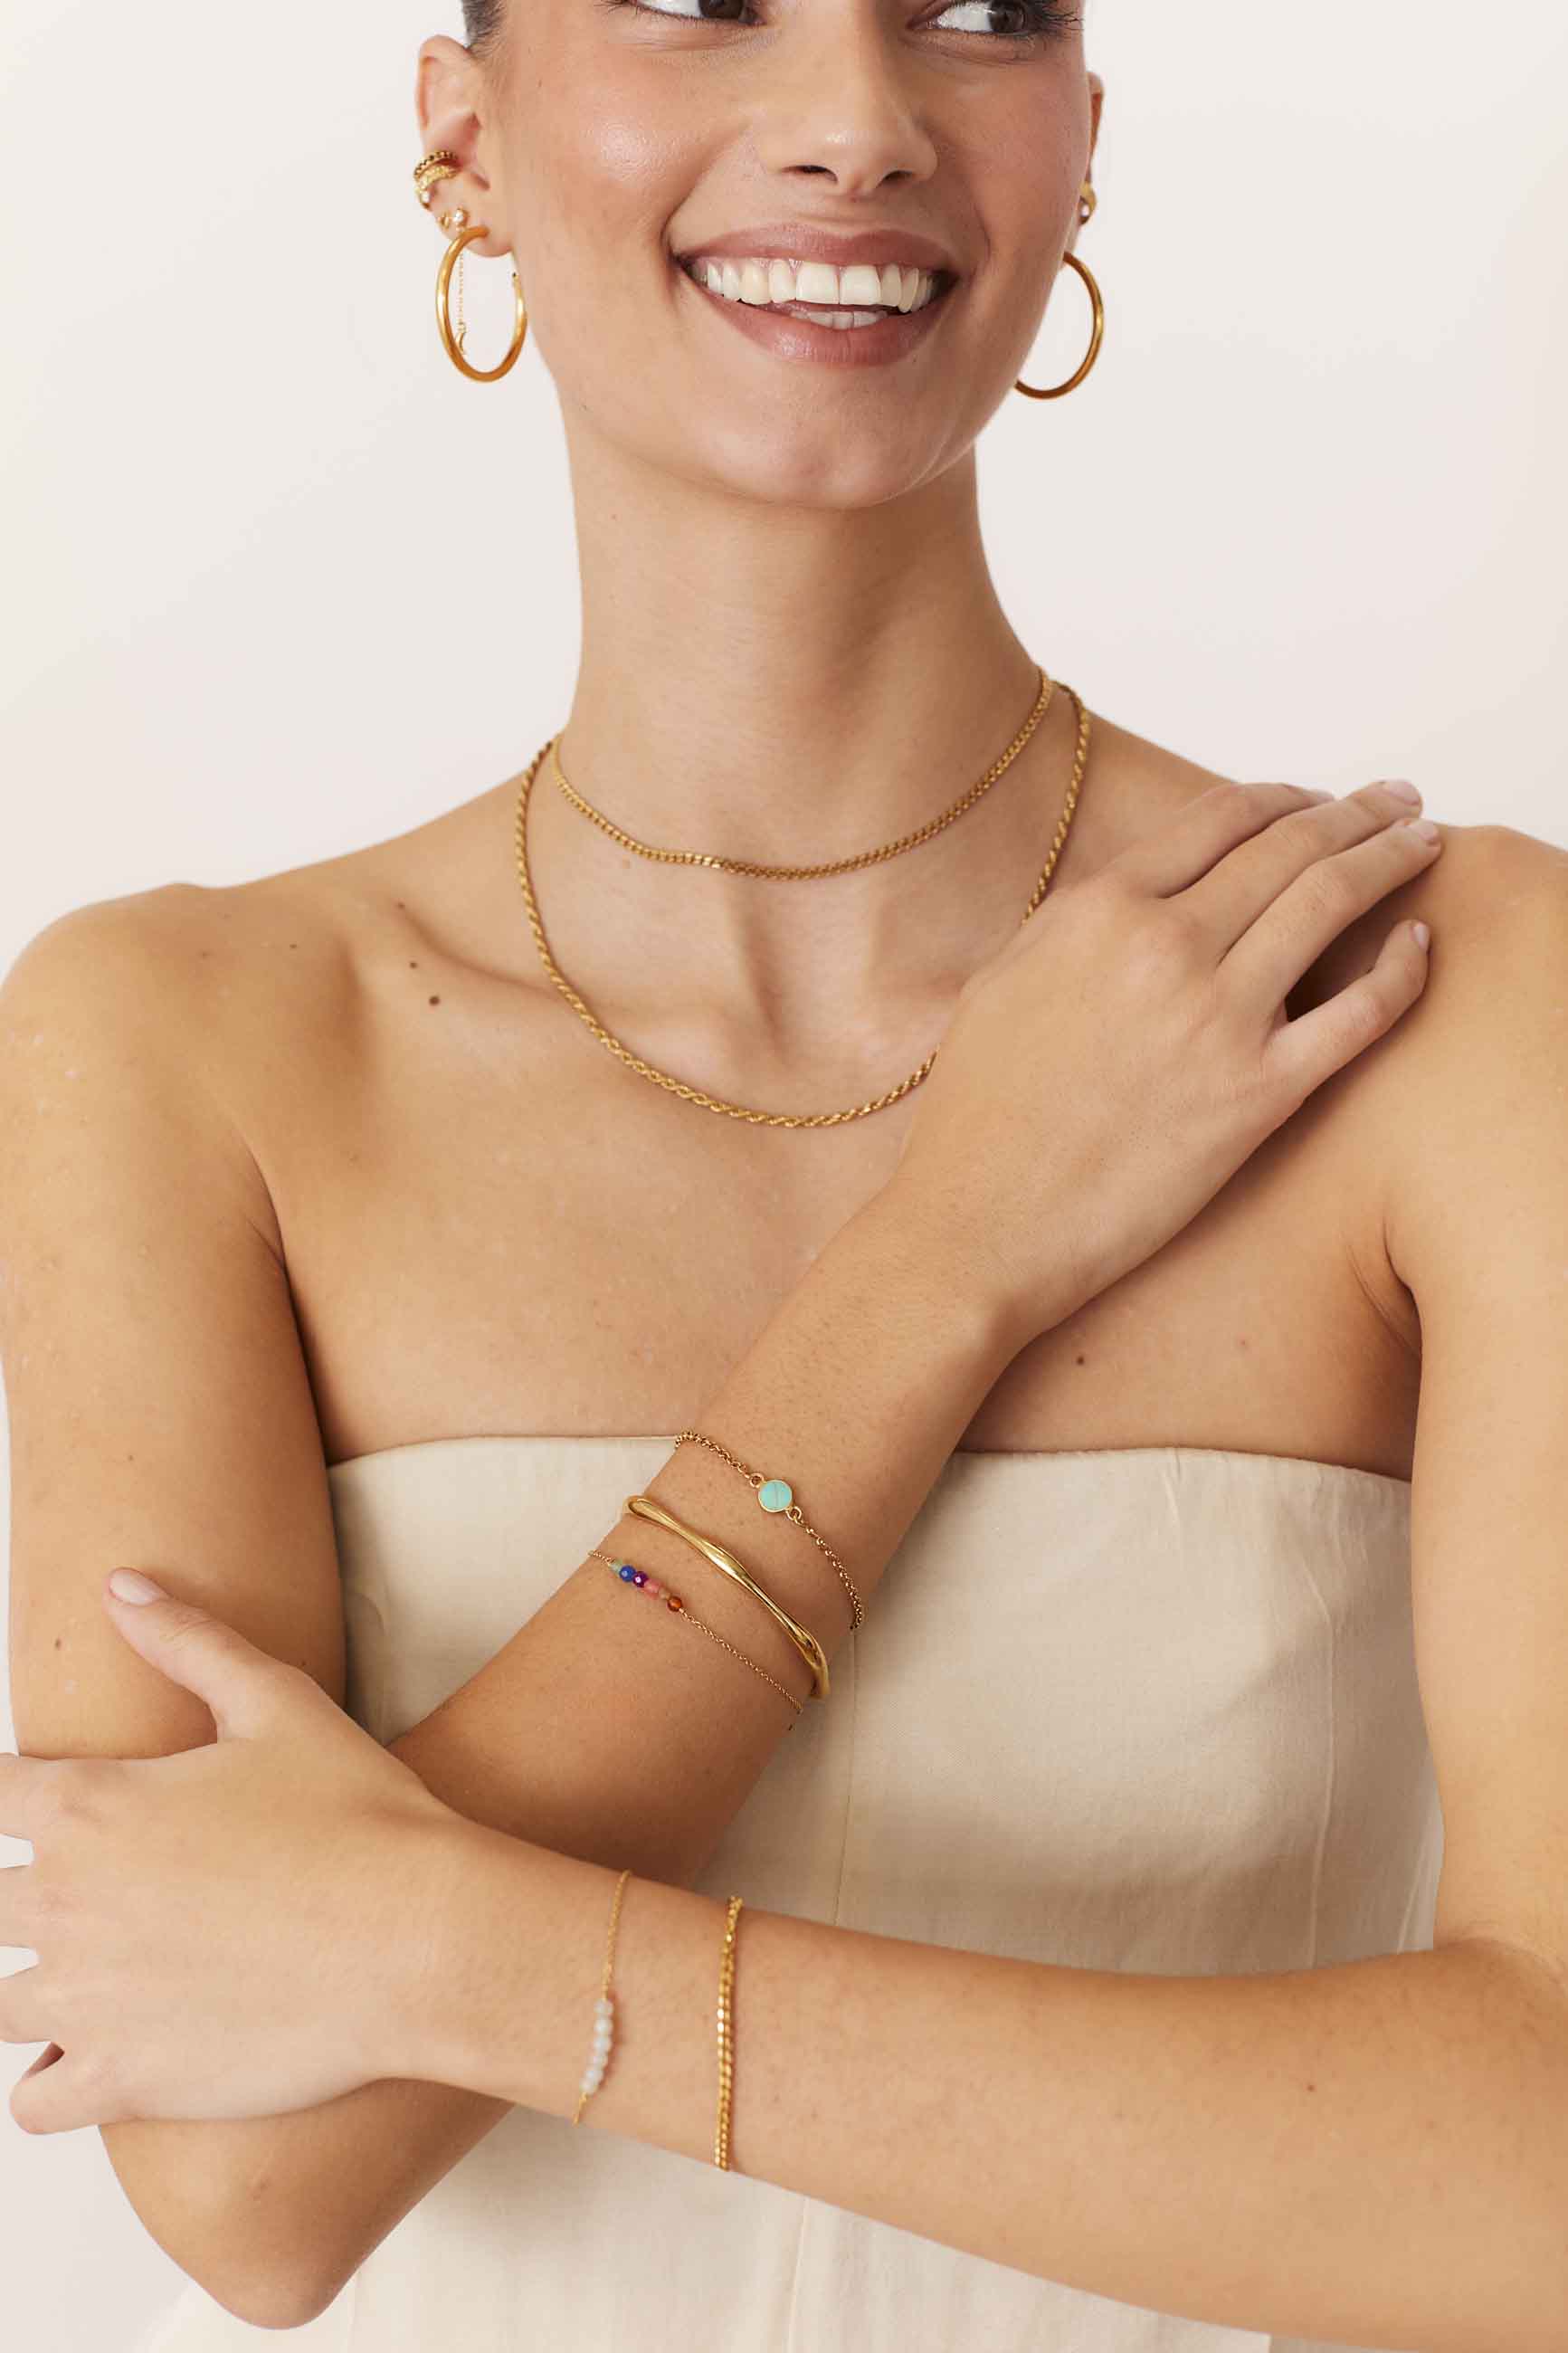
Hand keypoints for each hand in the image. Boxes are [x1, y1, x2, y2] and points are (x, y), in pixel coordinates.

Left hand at [0, 1571, 462, 2132]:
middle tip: (84, 1893)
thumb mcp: (277, 1704)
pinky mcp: (125, 2080)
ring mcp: (89, 2001)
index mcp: (90, 1807)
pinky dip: (45, 2081)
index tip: (22, 1802)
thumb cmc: (360, 1814)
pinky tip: (85, 2056)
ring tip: (81, 1974)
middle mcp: (68, 1905)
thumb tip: (122, 1588)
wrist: (422, 1936)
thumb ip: (188, 1642)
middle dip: (12, 1896)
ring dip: (24, 1987)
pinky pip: (31, 2102)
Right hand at [889, 779, 1442, 1346]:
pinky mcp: (1259, 1095)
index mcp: (1099, 909)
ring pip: (1333, 903)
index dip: (1283, 797)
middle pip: (1291, 846)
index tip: (1317, 799)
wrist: (980, 1222)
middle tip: (1398, 799)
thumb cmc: (979, 1116)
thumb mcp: (1005, 980)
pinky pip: (1359, 1014)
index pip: (1220, 818)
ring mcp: (1219, 1018)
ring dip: (1391, 858)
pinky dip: (1401, 969)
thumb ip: (1075, 924)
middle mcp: (1166, 945)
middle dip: (1357, 812)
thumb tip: (1133, 896)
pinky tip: (1418, 944)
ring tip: (1425, 843)